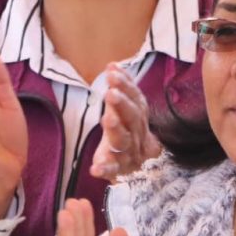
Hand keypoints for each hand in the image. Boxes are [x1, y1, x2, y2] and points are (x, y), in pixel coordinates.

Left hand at [90, 65, 162, 180]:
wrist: (141, 167)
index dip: (126, 86)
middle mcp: (137, 134)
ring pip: (124, 141)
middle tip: (111, 93)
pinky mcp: (119, 170)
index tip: (112, 73)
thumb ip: (121, 89)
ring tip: (108, 119)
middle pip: (132, 118)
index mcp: (138, 117)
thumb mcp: (126, 110)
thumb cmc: (129, 133)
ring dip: (117, 130)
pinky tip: (95, 169)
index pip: (136, 99)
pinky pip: (113, 170)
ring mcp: (129, 153)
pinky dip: (105, 169)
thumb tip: (113, 65)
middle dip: (122, 104)